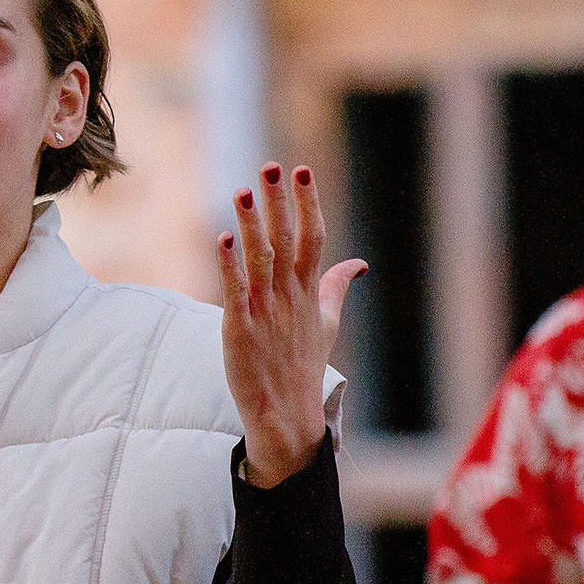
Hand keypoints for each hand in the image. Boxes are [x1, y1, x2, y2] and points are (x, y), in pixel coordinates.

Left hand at [218, 163, 364, 486]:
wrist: (287, 417)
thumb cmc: (303, 366)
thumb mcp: (325, 322)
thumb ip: (336, 288)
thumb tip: (360, 263)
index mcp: (309, 292)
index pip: (312, 238)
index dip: (307, 204)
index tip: (301, 172)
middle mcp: (290, 297)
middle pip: (287, 241)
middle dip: (280, 203)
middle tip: (272, 167)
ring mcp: (266, 312)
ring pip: (261, 260)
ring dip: (253, 225)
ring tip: (244, 191)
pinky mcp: (240, 329)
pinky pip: (235, 291)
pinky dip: (230, 265)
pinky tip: (223, 239)